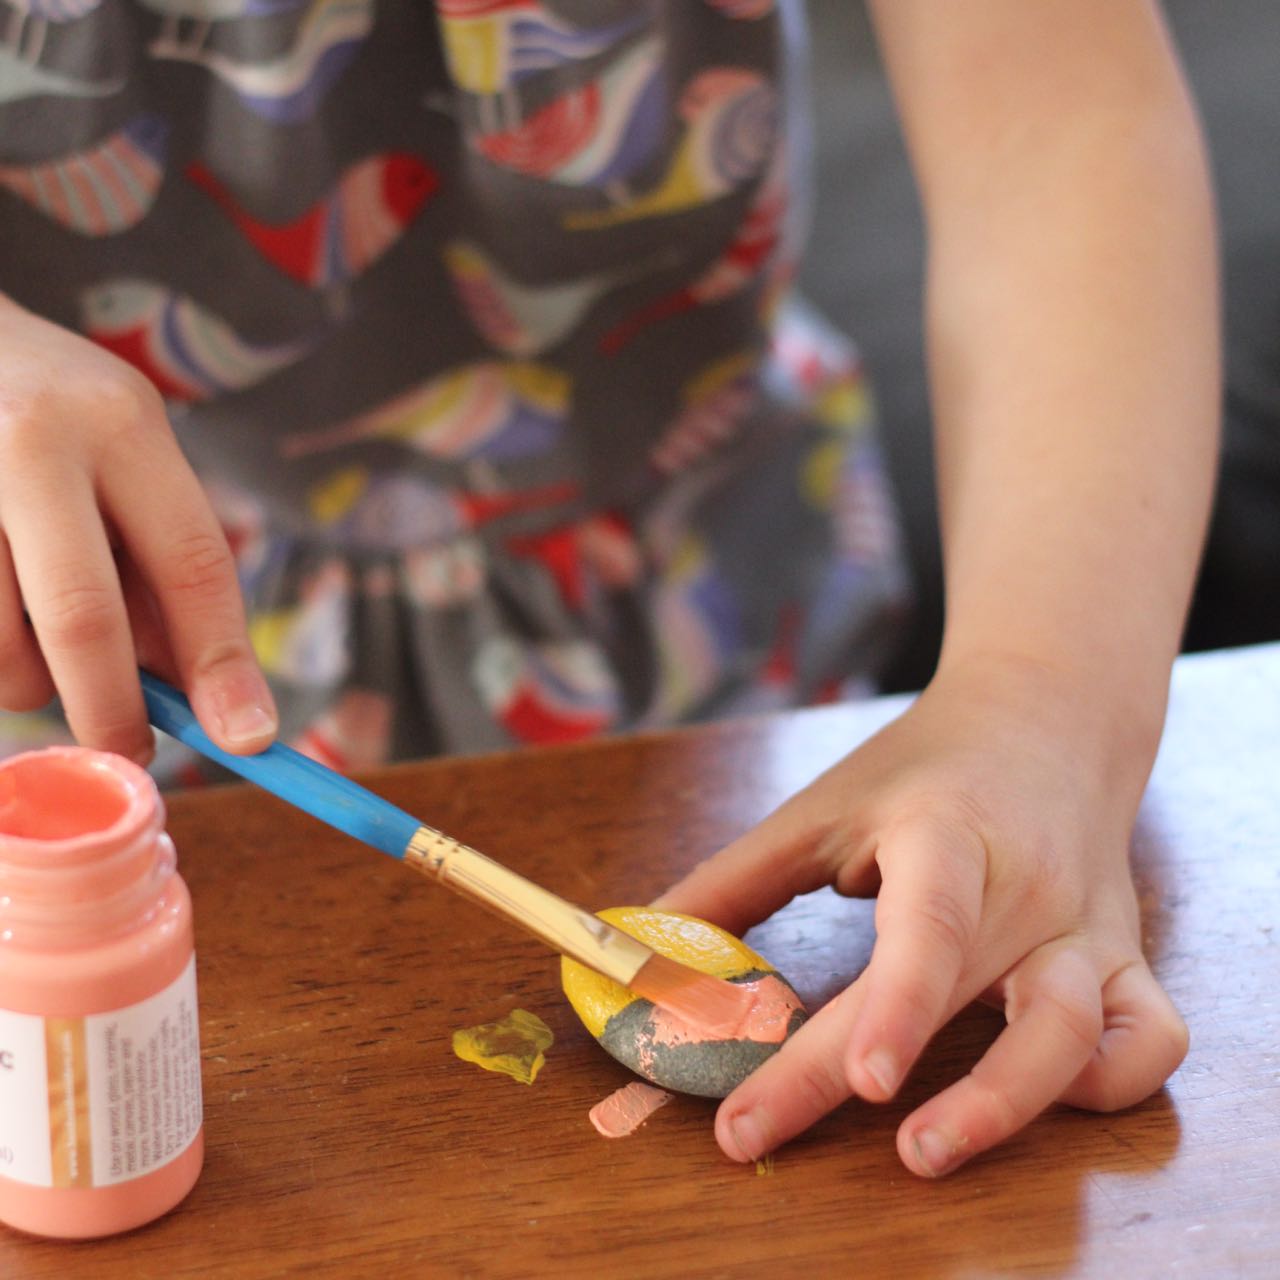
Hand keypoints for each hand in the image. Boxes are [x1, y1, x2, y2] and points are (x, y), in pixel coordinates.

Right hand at [0, 296, 275, 761]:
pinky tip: (0, 613)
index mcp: (120, 426)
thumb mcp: (125, 459)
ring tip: (34, 643)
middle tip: (130, 751)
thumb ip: (156, 568)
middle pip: (85, 618)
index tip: (249, 736)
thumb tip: (193, 696)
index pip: (191, 562)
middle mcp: (32, 443)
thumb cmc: (50, 416)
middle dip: (113, 709)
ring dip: (30, 682)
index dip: (222, 662)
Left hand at [654, 655, 1187, 1175]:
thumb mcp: (822, 806)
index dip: (898, 1007)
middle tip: (755, 1132)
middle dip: (863, 1077)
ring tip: (920, 1153)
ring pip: (1078, 1037)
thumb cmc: (921, 767)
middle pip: (966, 999)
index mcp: (948, 835)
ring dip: (1008, 1108)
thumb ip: (735, 880)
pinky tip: (1039, 1101)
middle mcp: (1028, 887)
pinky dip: (1105, 1084)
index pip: (930, 926)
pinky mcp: (1124, 957)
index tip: (855, 1082)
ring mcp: (1088, 928)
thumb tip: (639, 948)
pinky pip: (1148, 1041)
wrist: (1047, 718)